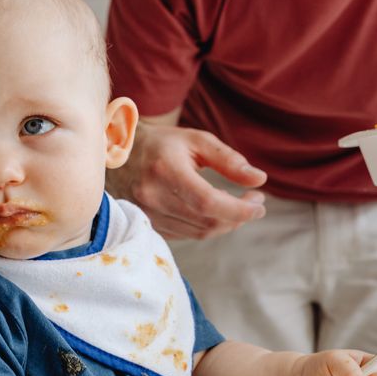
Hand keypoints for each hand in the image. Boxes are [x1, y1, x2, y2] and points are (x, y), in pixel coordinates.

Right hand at [106, 122, 267, 238]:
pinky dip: (206, 226)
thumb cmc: (161, 143)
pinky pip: (186, 234)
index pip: (209, 203)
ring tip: (237, 206)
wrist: (117, 153)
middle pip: (207, 222)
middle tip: (254, 202)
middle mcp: (153, 197)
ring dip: (225, 223)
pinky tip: (214, 212)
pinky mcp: (147, 225)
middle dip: (238, 216)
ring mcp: (147, 215)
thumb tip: (259, 179)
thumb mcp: (196, 140)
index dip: (239, 209)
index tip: (259, 203)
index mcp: (166, 171)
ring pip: (199, 232)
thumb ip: (228, 160)